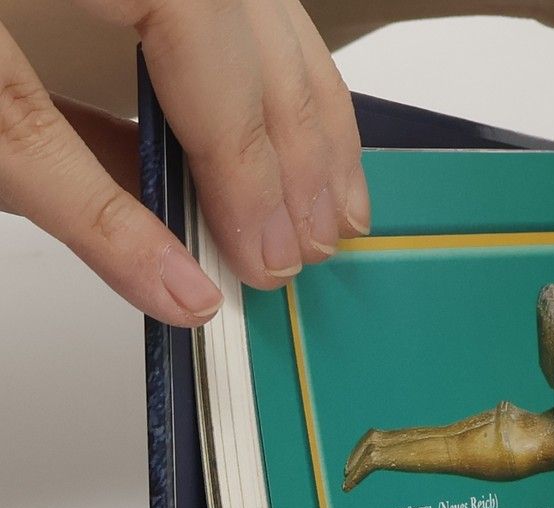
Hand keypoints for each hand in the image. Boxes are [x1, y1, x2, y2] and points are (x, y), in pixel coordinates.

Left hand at [0, 0, 368, 325]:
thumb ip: (84, 202)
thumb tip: (181, 287)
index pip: (206, 44)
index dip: (246, 162)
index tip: (262, 254)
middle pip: (251, 23)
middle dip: (291, 150)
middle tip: (305, 251)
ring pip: (258, 8)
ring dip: (297, 114)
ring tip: (324, 206)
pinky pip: (224, 5)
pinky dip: (254, 74)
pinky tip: (274, 142)